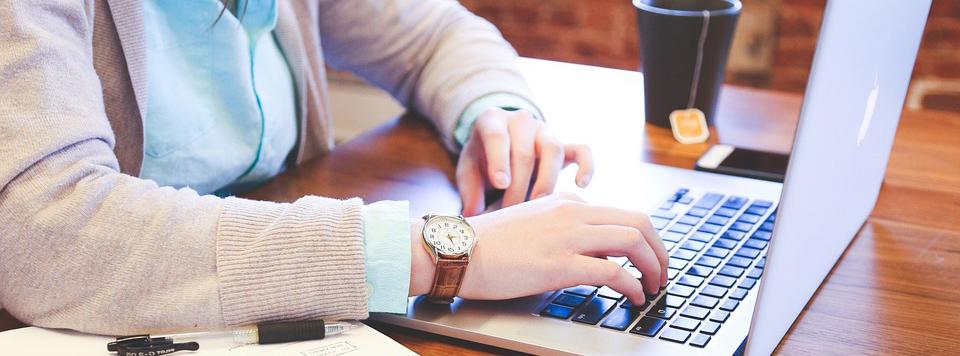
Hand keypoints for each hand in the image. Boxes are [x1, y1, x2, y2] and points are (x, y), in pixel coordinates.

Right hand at [409, 193, 669, 304]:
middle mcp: (573, 212)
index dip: (644, 238)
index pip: (621, 213)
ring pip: (633, 241)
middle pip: (638, 222)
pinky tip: (633, 296)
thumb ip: (563, 230)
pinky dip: (633, 285)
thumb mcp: (533, 224)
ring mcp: (568, 236)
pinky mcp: (560, 263)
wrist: (457, 249)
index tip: (647, 258)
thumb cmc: (488, 244)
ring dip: (654, 266)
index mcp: (567, 201)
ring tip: (654, 286)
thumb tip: (593, 252)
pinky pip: (614, 271)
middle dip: (660, 250)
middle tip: (662, 271)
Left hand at [456, 107, 593, 215]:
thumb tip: (473, 215)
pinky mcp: (564, 144)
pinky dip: (586, 165)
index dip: (499, 160)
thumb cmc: (482, 159)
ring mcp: (544, 131)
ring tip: (538, 207)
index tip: (501, 184)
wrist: (500, 143)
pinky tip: (581, 185)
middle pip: (524, 151)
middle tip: (511, 212)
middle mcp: (521, 121)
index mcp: (492, 121)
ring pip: (553, 149)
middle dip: (518, 186)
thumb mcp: (468, 170)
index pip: (497, 136)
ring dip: (545, 181)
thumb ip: (469, 190)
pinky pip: (581, 150)